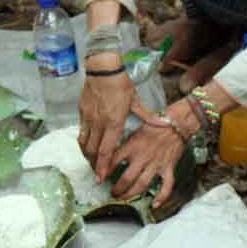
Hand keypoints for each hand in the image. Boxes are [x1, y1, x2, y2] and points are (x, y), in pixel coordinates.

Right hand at [78, 56, 166, 180]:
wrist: (102, 69)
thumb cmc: (121, 84)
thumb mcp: (136, 100)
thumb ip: (149, 116)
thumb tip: (165, 124)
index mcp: (114, 122)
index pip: (106, 151)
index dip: (103, 166)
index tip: (101, 177)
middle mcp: (99, 123)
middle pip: (93, 151)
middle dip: (94, 165)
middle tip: (98, 173)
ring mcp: (89, 118)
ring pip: (84, 143)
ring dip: (87, 155)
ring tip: (92, 162)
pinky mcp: (82, 112)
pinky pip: (81, 132)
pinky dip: (83, 142)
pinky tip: (87, 145)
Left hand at [109, 120, 185, 207]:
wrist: (175, 124)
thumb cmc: (154, 125)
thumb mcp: (134, 131)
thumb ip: (124, 144)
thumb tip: (110, 153)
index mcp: (132, 146)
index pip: (113, 161)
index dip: (104, 171)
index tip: (99, 177)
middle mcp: (143, 157)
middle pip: (126, 178)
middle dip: (117, 189)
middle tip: (112, 193)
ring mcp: (156, 164)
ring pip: (141, 184)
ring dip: (131, 194)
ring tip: (124, 199)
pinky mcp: (168, 168)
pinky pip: (166, 186)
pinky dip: (161, 197)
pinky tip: (155, 204)